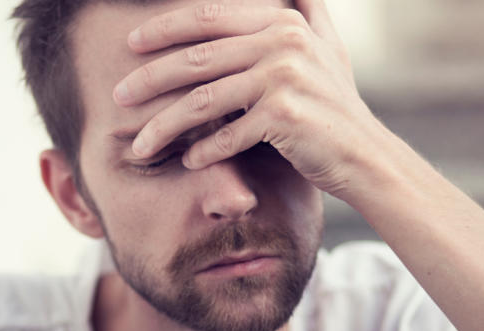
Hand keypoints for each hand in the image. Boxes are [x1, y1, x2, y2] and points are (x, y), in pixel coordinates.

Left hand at [112, 0, 385, 195]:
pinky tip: (186, 162)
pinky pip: (227, 135)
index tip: (131, 44)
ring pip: (203, 101)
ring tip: (140, 145)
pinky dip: (203, 152)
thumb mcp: (326, 46)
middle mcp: (282, 43)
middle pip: (196, 60)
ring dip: (164, 125)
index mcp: (282, 22)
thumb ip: (305, 8)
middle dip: (149, 79)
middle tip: (118, 96)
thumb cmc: (336, 105)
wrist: (365, 155)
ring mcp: (284, 78)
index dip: (164, 30)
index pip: (208, 19)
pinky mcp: (284, 116)